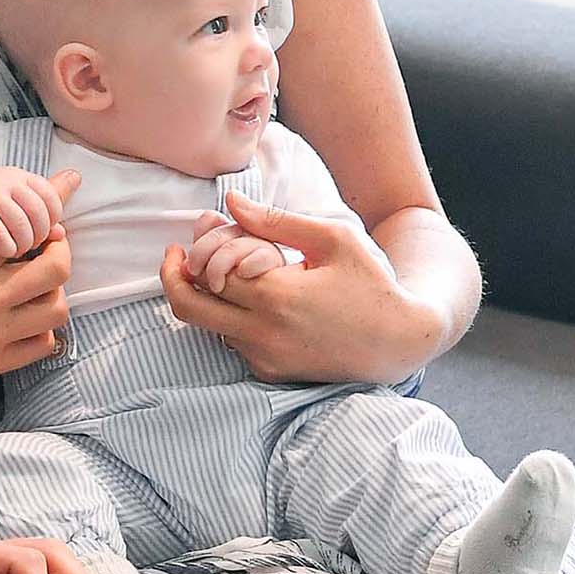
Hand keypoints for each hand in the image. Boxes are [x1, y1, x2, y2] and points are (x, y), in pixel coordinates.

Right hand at [0, 164, 75, 388]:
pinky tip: (25, 308)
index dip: (41, 215)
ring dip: (53, 286)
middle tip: (45, 239)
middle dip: (57, 246)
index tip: (47, 207)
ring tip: (36, 273)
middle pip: (53, 269)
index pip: (25, 230)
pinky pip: (43, 344)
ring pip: (55, 309)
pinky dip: (44, 324)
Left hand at [161, 191, 438, 383]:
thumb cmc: (371, 282)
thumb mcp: (333, 239)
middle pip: (189, 308)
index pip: (208, 272)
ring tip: (227, 271)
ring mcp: (266, 358)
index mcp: (277, 296)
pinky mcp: (272, 373)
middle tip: (176, 257)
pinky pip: (232, 343)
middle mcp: (264, 333)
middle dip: (173, 279)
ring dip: (208, 298)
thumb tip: (229, 201)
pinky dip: (230, 320)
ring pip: (209, 326)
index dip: (197, 249)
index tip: (199, 230)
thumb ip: (276, 221)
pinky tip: (252, 299)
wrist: (401, 341)